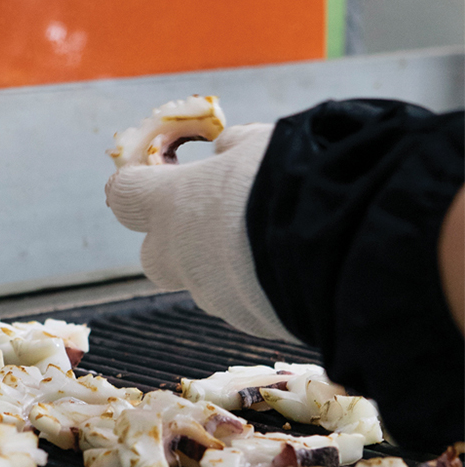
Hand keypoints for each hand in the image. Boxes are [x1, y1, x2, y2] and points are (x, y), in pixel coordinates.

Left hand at [106, 124, 296, 341]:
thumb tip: (224, 151)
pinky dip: (261, 285)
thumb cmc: (293, 179)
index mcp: (172, 205)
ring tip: (276, 238)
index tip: (151, 175)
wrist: (340, 245)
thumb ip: (234, 149)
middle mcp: (181, 257)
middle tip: (214, 218)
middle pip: (155, 255)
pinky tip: (296, 265)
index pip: (125, 196)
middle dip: (175, 239)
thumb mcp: (261, 144)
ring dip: (228, 263)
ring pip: (205, 281)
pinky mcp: (248, 322)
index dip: (136, 185)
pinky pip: (245, 301)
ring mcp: (212, 296)